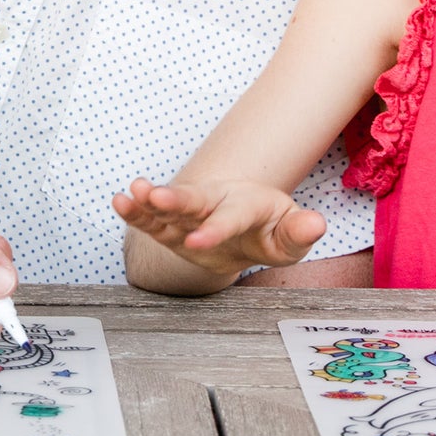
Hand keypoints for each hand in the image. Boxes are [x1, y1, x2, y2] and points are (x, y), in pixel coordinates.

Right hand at [113, 177, 326, 274]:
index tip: (196, 242)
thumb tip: (316, 223)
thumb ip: (299, 232)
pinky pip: (153, 219)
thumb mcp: (290, 236)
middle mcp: (215, 202)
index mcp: (246, 205)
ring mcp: (192, 213)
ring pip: (169, 206)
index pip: (231, 217)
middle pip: (193, 200)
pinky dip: (136, 213)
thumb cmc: (271, 230)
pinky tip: (119, 202)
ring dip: (149, 202)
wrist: (249, 226)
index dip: (215, 229)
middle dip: (173, 199)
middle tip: (151, 194)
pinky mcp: (174, 227)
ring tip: (130, 193)